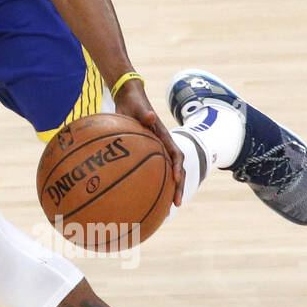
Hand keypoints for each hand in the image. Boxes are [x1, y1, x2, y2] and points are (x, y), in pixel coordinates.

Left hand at [113, 80, 185, 206]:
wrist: (128, 98)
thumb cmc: (134, 103)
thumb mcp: (139, 108)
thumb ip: (144, 114)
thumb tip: (150, 116)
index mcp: (163, 136)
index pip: (176, 154)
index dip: (178, 167)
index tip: (177, 180)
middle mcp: (162, 145)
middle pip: (175, 169)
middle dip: (178, 187)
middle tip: (176, 204)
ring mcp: (156, 150)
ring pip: (165, 173)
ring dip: (168, 190)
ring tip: (165, 208)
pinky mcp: (147, 153)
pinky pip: (151, 171)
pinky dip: (151, 184)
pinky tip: (144, 197)